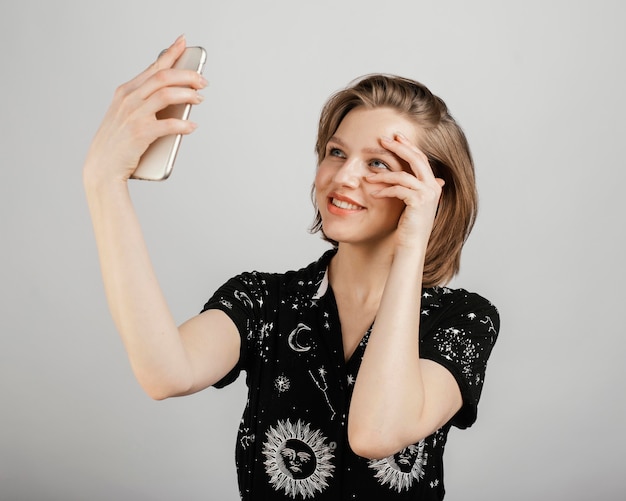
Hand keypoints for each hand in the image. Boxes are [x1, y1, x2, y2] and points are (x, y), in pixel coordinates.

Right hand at [83, 35, 207, 184]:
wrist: (102, 167)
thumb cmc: (117, 143)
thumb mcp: (125, 115)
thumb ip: (145, 103)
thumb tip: (177, 99)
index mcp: (126, 91)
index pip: (153, 67)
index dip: (170, 53)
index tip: (183, 42)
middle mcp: (129, 99)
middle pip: (164, 77)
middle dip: (187, 76)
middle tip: (202, 81)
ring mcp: (134, 115)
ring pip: (167, 94)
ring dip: (188, 95)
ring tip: (199, 99)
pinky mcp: (140, 133)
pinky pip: (169, 125)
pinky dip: (184, 125)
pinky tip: (192, 126)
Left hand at [365, 133, 443, 249]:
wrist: (412, 246)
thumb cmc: (408, 227)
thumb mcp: (410, 203)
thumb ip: (411, 188)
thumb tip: (407, 176)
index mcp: (433, 184)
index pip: (421, 159)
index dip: (408, 146)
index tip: (395, 137)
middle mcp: (433, 187)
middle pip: (416, 159)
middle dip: (399, 147)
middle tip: (383, 139)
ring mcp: (428, 194)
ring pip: (403, 175)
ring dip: (383, 174)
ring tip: (367, 176)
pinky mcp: (418, 202)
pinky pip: (398, 189)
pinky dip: (384, 190)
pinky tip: (373, 193)